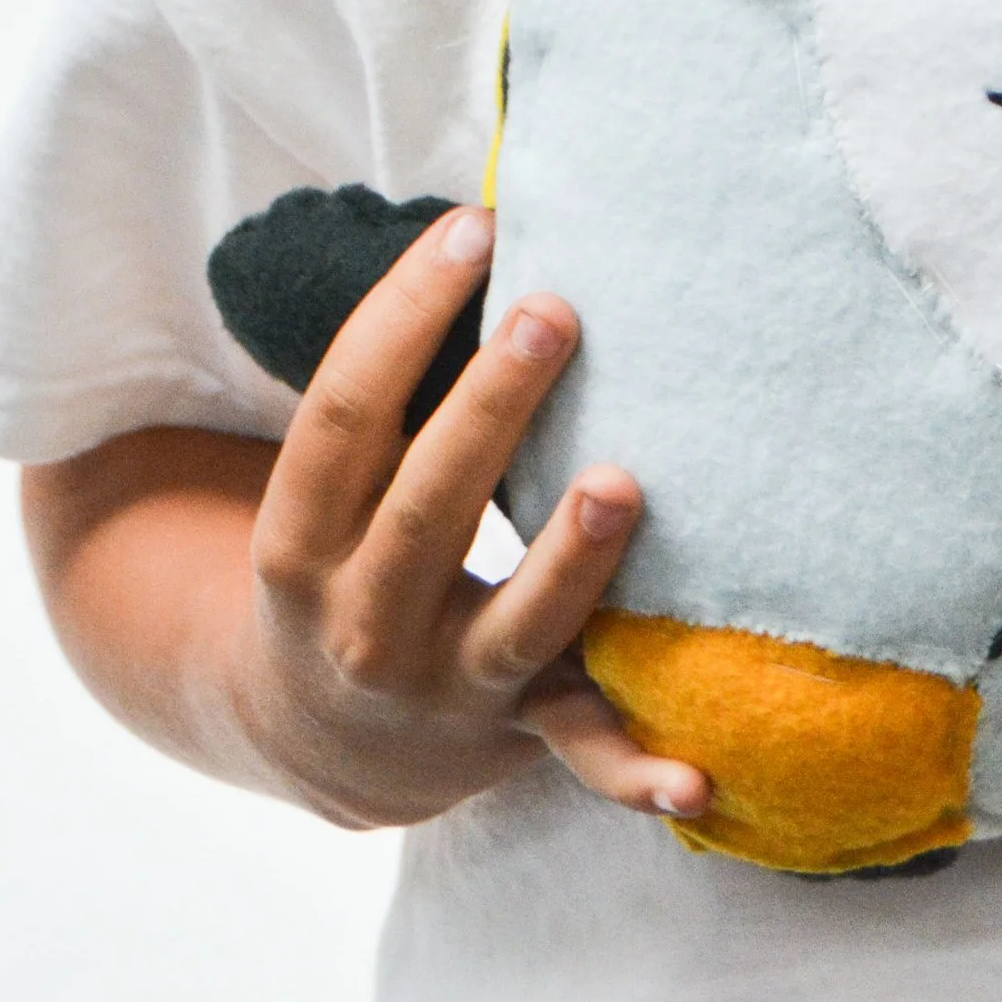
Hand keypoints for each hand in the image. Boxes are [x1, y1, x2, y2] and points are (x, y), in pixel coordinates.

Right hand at [236, 204, 711, 829]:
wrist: (312, 736)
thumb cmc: (339, 551)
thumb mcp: (314, 488)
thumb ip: (374, 389)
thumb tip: (447, 221)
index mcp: (300, 539)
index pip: (344, 414)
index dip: (403, 317)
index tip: (475, 227)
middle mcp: (363, 621)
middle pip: (428, 507)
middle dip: (489, 409)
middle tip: (555, 311)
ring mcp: (444, 688)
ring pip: (514, 626)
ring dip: (571, 561)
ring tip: (624, 483)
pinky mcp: (517, 733)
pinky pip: (582, 753)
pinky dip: (638, 771)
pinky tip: (700, 780)